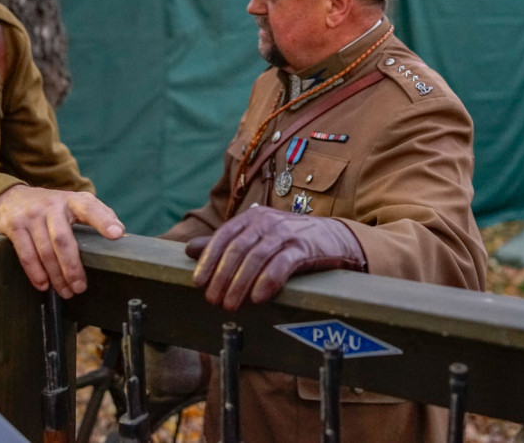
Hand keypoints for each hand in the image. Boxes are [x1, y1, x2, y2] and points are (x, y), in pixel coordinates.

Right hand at [0, 185, 123, 298]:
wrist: (12, 197)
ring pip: (45, 251)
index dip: (103, 221)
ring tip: (66, 291)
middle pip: (63, 240)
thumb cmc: (53, 206)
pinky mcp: (15, 227)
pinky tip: (44, 285)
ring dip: (56, 276)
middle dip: (72, 267)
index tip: (116, 234)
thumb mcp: (75, 202)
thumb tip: (120, 232)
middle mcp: (52, 206)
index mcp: (72, 200)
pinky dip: (36, 273)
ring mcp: (31, 216)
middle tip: (80, 287)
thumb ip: (97, 214)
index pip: (90, 207)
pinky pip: (26, 254)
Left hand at [186, 205, 365, 310]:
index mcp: (251, 218)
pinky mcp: (304, 248)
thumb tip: (189, 250)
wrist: (335, 237)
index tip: (198, 283)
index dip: (208, 259)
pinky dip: (267, 281)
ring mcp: (286, 234)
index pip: (223, 236)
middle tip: (213, 301)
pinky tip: (258, 298)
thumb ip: (224, 244)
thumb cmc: (289, 241)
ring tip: (231, 305)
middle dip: (222, 276)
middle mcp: (266, 222)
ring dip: (240, 283)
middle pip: (237, 249)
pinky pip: (282, 264)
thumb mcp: (256, 237)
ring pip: (256, 257)